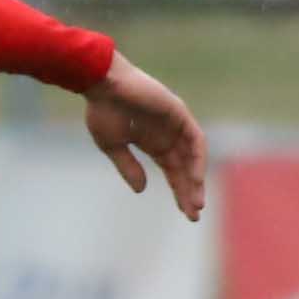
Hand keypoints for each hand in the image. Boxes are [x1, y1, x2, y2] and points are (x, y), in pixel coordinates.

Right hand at [85, 58, 208, 223]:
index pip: (173, 171)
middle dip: (190, 191)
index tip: (187, 214)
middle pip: (185, 168)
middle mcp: (167, 134)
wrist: (101, 83)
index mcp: (153, 142)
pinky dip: (197, 159)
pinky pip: (195, 139)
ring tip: (195, 202)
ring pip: (192, 156)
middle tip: (194, 215)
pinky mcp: (179, 112)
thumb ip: (128, 167)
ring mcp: (175, 123)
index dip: (180, 191)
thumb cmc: (102, 109)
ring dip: (195, 179)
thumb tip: (141, 191)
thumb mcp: (113, 146)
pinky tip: (194, 179)